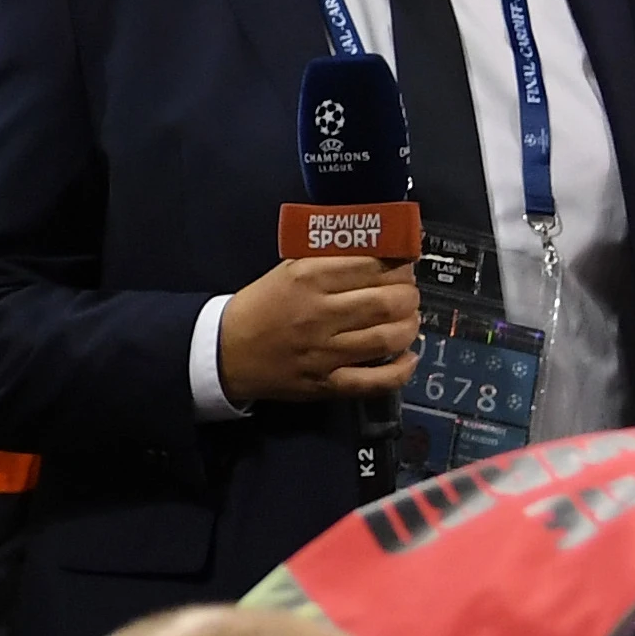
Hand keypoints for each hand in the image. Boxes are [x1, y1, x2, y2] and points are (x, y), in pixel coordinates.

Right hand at [215, 257, 420, 403]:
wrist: (225, 350)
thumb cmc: (261, 305)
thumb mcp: (288, 270)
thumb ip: (329, 260)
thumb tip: (379, 252)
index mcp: (307, 277)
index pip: (373, 266)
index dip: (400, 265)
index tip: (404, 266)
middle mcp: (319, 313)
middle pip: (388, 302)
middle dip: (410, 295)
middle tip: (408, 294)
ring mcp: (324, 352)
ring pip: (389, 338)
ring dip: (410, 326)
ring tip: (408, 319)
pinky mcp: (327, 383)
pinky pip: (376, 380)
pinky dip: (401, 369)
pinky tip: (408, 356)